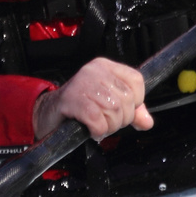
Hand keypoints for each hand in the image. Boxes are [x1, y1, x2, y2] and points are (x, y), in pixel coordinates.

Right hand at [31, 57, 153, 139]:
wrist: (48, 114)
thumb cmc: (79, 108)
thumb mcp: (107, 105)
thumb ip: (130, 111)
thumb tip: (147, 122)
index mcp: (105, 67)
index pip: (136, 80)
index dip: (137, 101)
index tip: (125, 111)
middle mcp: (94, 70)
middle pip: (127, 98)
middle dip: (121, 119)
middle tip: (108, 122)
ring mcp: (82, 83)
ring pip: (114, 110)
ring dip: (109, 126)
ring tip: (98, 126)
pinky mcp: (71, 99)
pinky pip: (97, 119)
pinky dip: (98, 130)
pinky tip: (91, 130)